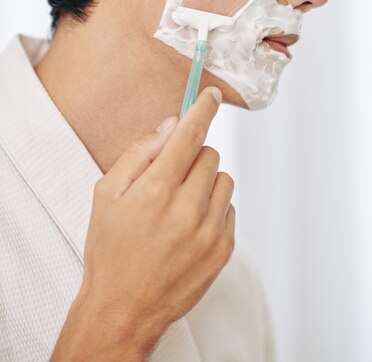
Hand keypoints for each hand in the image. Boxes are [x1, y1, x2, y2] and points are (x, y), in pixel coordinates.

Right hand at [74, 86, 234, 355]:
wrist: (123, 309)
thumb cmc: (110, 250)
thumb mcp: (107, 195)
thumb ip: (139, 154)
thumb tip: (170, 126)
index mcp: (156, 190)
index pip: (190, 135)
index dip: (203, 109)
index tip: (212, 96)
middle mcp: (188, 209)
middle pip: (209, 155)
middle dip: (191, 157)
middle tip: (170, 178)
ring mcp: (210, 231)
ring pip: (223, 180)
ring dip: (205, 182)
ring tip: (180, 205)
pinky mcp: (224, 249)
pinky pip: (229, 208)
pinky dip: (213, 208)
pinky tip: (190, 226)